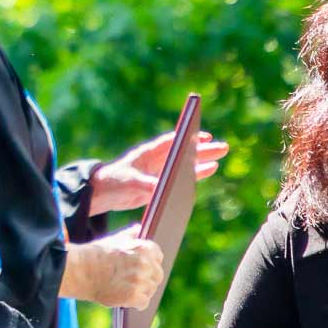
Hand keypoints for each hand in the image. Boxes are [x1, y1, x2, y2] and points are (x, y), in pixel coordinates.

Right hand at [63, 230, 165, 308]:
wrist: (80, 270)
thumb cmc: (96, 254)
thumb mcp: (114, 240)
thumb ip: (130, 235)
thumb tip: (139, 228)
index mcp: (144, 248)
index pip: (158, 256)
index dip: (148, 262)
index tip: (137, 265)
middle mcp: (145, 264)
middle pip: (157, 275)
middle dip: (146, 278)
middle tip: (128, 279)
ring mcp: (140, 281)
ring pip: (150, 290)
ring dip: (139, 291)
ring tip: (122, 286)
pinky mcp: (134, 296)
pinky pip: (143, 303)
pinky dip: (134, 303)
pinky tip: (122, 296)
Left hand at [90, 130, 229, 213]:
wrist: (103, 193)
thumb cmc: (113, 181)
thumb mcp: (129, 182)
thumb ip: (146, 184)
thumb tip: (163, 188)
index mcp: (146, 154)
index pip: (170, 142)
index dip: (187, 138)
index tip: (204, 135)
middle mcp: (155, 160)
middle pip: (182, 152)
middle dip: (202, 149)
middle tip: (223, 146)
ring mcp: (159, 171)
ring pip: (185, 164)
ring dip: (202, 160)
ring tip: (220, 156)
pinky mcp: (161, 184)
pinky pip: (182, 177)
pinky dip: (195, 174)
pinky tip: (210, 169)